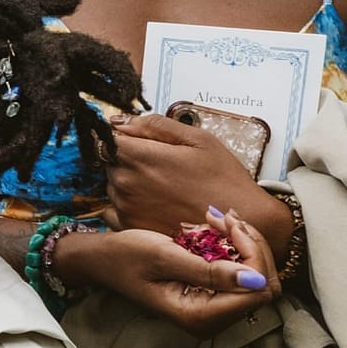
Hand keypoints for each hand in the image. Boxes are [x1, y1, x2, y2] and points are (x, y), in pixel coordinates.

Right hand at [55, 209, 278, 338]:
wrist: (103, 258)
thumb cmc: (126, 256)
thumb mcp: (163, 257)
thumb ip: (209, 271)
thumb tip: (254, 280)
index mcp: (198, 316)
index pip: (256, 291)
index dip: (253, 256)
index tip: (229, 224)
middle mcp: (211, 320)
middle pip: (262, 286)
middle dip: (252, 247)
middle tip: (226, 217)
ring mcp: (213, 309)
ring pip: (256, 278)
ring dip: (245, 243)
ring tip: (220, 218)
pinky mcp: (212, 296)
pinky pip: (242, 274)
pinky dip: (237, 247)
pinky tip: (219, 228)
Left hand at [104, 114, 294, 249]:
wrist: (241, 222)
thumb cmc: (224, 181)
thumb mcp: (197, 140)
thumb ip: (155, 125)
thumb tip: (120, 120)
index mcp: (139, 157)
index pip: (106, 137)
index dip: (122, 137)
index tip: (138, 141)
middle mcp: (126, 182)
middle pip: (108, 160)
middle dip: (127, 159)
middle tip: (161, 167)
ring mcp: (125, 207)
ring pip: (112, 184)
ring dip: (128, 182)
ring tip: (163, 188)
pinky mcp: (129, 227)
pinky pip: (113, 209)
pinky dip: (126, 205)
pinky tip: (153, 204)